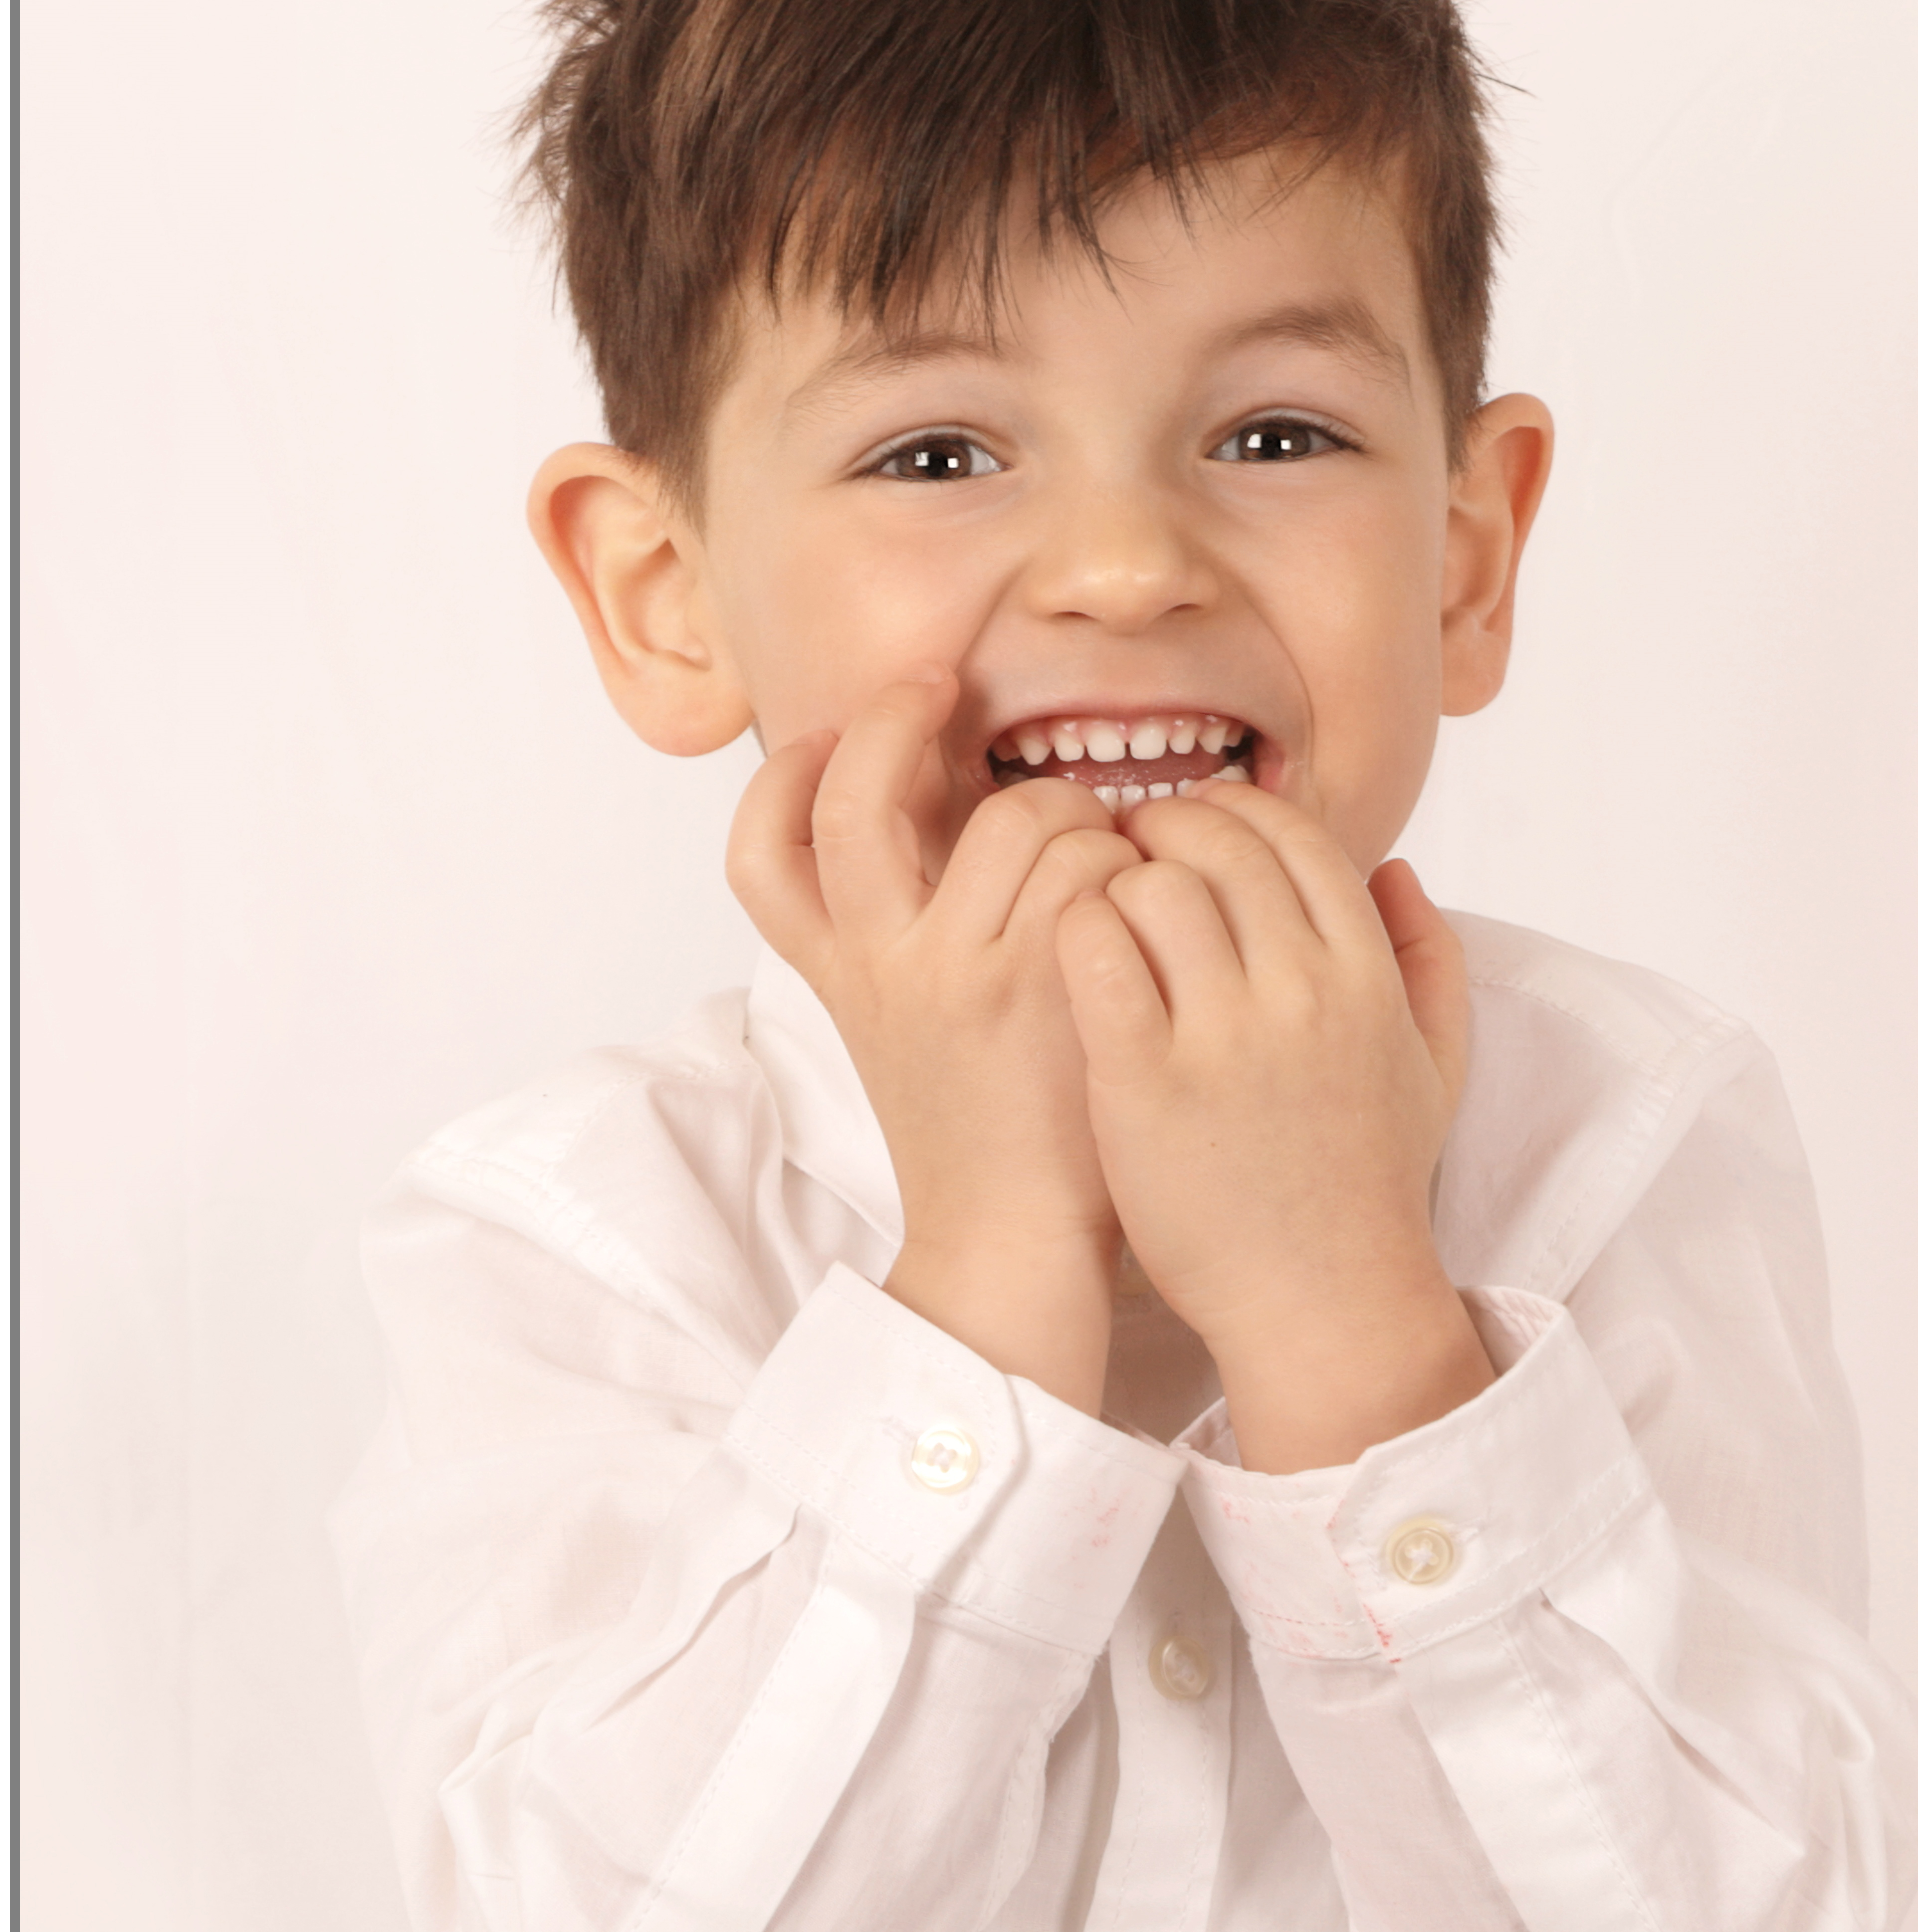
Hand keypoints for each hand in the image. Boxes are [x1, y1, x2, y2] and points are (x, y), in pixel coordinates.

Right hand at [727, 671, 1137, 1411]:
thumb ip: (908, 940)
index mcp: (841, 976)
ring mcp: (958, 971)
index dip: (784, 778)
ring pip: (1016, 814)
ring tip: (1102, 850)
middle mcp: (882, 964)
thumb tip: (942, 818)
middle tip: (943, 688)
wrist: (1014, 1244)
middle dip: (895, 717)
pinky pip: (1091, 863)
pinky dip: (1124, 862)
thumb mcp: (908, 1034)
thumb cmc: (991, 1137)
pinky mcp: (1040, 983)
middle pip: (862, 798)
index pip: (760, 852)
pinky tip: (1143, 897)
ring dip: (1072, 811)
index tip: (826, 735)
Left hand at [1052, 794, 1493, 1470]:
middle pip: (1219, 843)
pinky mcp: (1144, 1082)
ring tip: (1098, 902)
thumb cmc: (1367, 1185)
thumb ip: (1430, 958)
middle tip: (1130, 848)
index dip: (1234, 809)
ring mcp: (1223, 1037)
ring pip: (1153, 885)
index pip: (1294, 833)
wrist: (1322, 1304)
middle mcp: (1302, 992)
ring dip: (1115, 875)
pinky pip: (1095, 954)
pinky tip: (1071, 947)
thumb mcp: (1434, 1067)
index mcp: (1365, 976)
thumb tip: (1398, 869)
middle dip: (1163, 825)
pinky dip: (1077, 926)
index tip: (1195, 825)